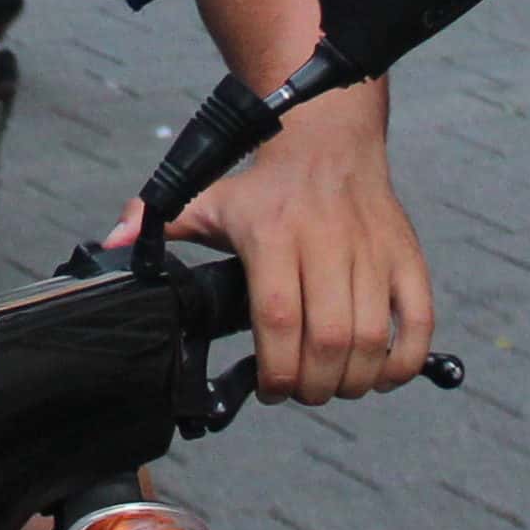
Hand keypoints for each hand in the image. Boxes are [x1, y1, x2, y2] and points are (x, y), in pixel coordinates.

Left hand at [146, 85, 432, 404]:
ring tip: (332, 385)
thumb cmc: (265, 184)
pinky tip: (381, 374)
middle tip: (299, 392)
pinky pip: (419, 319)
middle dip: (313, 386)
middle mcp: (326, 242)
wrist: (329, 138)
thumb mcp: (209, 199)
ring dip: (353, 380)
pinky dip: (405, 360)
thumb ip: (159, 225)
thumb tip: (111, 245)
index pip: (278, 319)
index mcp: (273, 234)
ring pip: (372, 338)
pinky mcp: (406, 255)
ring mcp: (372, 250)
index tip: (268, 389)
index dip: (276, 369)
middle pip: (329, 339)